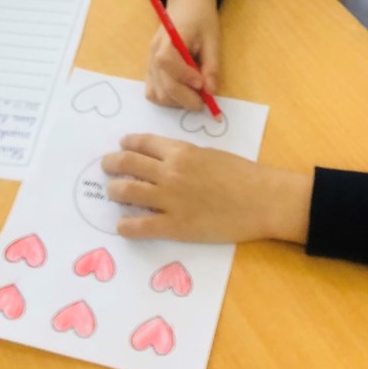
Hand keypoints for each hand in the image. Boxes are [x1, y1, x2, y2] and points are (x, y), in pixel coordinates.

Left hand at [102, 134, 312, 243]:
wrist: (261, 199)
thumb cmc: (243, 175)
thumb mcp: (211, 155)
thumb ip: (186, 157)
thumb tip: (167, 161)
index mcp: (181, 151)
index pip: (144, 143)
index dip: (128, 143)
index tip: (121, 145)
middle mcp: (170, 172)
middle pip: (128, 163)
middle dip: (112, 164)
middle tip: (106, 167)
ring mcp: (170, 199)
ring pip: (127, 192)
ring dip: (114, 190)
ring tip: (112, 192)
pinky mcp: (175, 226)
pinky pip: (139, 226)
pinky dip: (125, 225)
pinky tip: (122, 225)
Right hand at [146, 0, 219, 110]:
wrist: (187, 4)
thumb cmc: (201, 18)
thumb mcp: (212, 38)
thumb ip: (211, 65)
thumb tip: (210, 91)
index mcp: (168, 38)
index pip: (167, 61)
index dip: (184, 77)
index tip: (202, 85)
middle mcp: (153, 52)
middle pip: (162, 84)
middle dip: (185, 98)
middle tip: (204, 101)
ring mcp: (150, 62)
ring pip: (156, 93)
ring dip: (176, 101)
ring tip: (194, 94)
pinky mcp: (151, 69)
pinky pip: (153, 91)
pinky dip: (167, 98)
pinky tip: (182, 92)